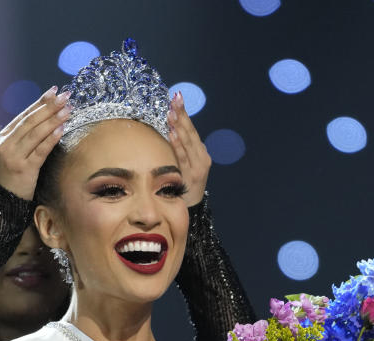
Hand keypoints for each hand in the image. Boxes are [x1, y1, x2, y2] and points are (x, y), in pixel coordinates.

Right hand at [0, 87, 71, 200]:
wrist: (4, 200)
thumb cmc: (13, 174)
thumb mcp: (14, 152)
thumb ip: (25, 136)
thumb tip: (47, 116)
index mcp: (4, 136)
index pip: (25, 114)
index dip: (40, 102)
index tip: (55, 91)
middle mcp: (7, 144)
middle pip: (30, 121)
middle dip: (49, 107)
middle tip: (65, 96)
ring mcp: (14, 156)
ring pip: (35, 133)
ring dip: (53, 120)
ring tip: (67, 110)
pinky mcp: (24, 169)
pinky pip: (40, 151)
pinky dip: (50, 139)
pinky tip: (61, 130)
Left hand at [167, 91, 208, 206]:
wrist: (193, 209)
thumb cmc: (185, 186)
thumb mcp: (186, 166)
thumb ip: (182, 151)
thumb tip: (172, 130)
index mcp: (200, 152)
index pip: (191, 129)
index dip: (184, 113)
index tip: (176, 97)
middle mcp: (202, 157)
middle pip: (191, 132)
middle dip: (182, 114)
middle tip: (174, 98)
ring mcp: (198, 166)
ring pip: (188, 142)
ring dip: (179, 125)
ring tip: (171, 111)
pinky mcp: (191, 174)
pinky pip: (183, 156)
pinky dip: (178, 144)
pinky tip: (172, 133)